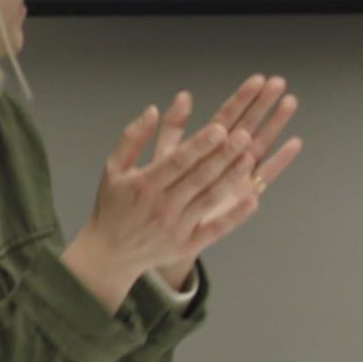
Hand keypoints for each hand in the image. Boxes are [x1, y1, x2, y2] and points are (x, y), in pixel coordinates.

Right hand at [62, 76, 301, 308]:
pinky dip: (234, 217)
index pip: (178, 161)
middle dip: (223, 156)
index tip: (220, 127)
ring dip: (231, 179)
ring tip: (249, 159)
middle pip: (198, 177)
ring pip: (210, 199)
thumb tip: (153, 109)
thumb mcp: (114, 168)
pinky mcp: (188, 245)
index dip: (200, 144)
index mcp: (145, 184)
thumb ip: (133, 137)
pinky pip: (215, 230)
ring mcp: (177, 227)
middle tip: (245, 136)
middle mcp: (162, 206)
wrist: (110, 252)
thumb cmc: (114, 204)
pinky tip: (252, 202)